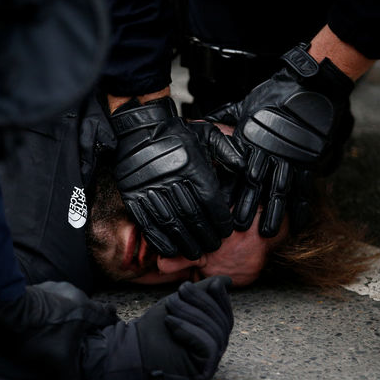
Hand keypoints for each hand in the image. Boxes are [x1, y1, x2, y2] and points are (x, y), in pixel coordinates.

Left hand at [0, 281, 118, 379]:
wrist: (7, 309)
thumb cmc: (39, 333)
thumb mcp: (58, 363)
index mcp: (87, 309)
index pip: (109, 315)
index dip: (110, 325)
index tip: (107, 333)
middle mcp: (75, 293)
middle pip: (87, 310)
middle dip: (83, 324)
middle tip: (76, 340)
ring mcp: (55, 287)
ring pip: (67, 304)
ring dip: (64, 317)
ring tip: (54, 333)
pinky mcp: (38, 287)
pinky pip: (49, 300)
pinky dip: (47, 312)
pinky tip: (37, 324)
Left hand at [88, 276, 233, 379]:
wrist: (132, 348)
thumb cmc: (155, 326)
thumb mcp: (183, 303)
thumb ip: (203, 292)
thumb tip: (226, 281)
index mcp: (212, 335)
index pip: (225, 316)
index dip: (220, 299)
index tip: (209, 284)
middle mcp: (214, 351)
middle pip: (222, 324)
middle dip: (201, 302)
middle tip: (180, 290)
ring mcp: (209, 365)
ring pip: (216, 334)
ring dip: (191, 314)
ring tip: (170, 305)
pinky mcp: (202, 374)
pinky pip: (209, 347)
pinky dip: (190, 331)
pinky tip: (171, 322)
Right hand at [110, 96, 242, 258]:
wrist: (138, 127)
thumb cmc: (175, 133)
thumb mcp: (206, 134)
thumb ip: (227, 151)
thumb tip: (246, 167)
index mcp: (192, 166)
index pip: (211, 202)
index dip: (220, 220)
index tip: (226, 231)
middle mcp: (172, 179)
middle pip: (194, 217)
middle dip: (206, 236)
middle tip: (213, 246)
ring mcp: (151, 190)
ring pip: (172, 224)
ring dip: (186, 243)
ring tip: (196, 252)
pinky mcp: (134, 197)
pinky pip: (148, 224)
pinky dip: (160, 240)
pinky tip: (171, 249)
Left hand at [204, 43, 354, 236]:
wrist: (310, 84)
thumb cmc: (276, 93)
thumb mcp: (245, 105)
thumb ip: (225, 117)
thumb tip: (203, 121)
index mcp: (252, 140)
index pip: (238, 169)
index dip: (230, 189)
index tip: (219, 207)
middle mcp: (270, 152)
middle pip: (257, 184)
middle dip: (248, 207)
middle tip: (239, 228)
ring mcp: (290, 157)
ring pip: (280, 190)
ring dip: (274, 213)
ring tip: (266, 233)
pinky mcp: (308, 159)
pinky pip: (305, 187)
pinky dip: (302, 206)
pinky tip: (297, 224)